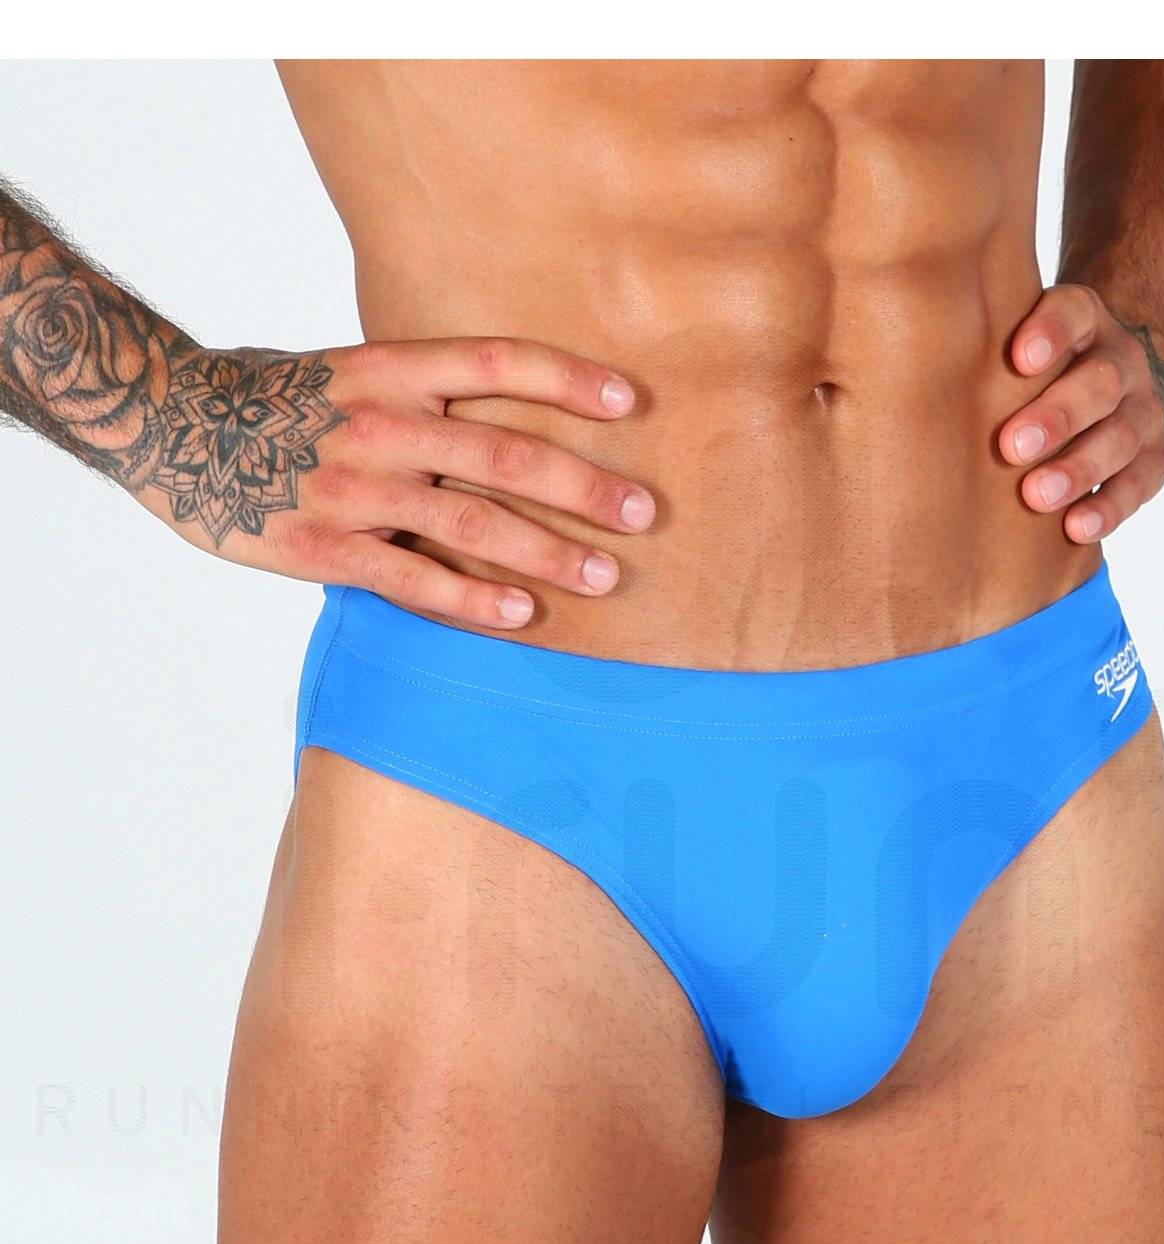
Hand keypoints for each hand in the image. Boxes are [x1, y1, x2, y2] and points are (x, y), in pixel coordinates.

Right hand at [136, 334, 655, 627]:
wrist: (173, 424)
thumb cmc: (275, 399)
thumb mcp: (349, 371)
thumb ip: (421, 393)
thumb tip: (503, 413)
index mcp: (391, 369)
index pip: (496, 363)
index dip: (567, 379)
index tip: (628, 400)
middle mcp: (382, 424)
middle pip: (506, 454)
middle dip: (585, 488)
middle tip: (643, 513)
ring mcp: (354, 489)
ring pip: (473, 523)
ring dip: (549, 553)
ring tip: (605, 577)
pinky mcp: (324, 548)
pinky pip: (413, 581)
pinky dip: (472, 600)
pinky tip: (522, 615)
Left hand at [999, 283, 1163, 543]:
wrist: (1116, 388)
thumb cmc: (1039, 376)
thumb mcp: (1019, 350)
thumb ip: (984, 355)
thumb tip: (897, 376)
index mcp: (1086, 324)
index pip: (1074, 313)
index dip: (1051, 332)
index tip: (1019, 358)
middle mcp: (1121, 362)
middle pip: (1100, 383)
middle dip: (1057, 416)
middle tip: (1012, 446)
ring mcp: (1143, 410)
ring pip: (1121, 437)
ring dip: (1079, 469)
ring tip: (1036, 496)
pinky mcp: (1155, 457)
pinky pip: (1139, 483)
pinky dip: (1108, 508)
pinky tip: (1076, 528)